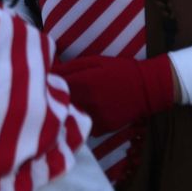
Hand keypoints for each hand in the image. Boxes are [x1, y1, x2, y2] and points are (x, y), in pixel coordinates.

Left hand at [54, 54, 176, 135]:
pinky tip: (84, 113)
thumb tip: (49, 70)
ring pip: (70, 117)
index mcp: (84, 82)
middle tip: (50, 94)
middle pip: (59, 104)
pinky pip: (83, 126)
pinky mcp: (102, 129)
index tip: (43, 81)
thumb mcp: (96, 61)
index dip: (46, 83)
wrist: (148, 88)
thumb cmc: (121, 70)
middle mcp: (88, 102)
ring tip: (66, 105)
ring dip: (66, 112)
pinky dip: (80, 120)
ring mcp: (95, 117)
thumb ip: (71, 66)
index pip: (54, 85)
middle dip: (53, 99)